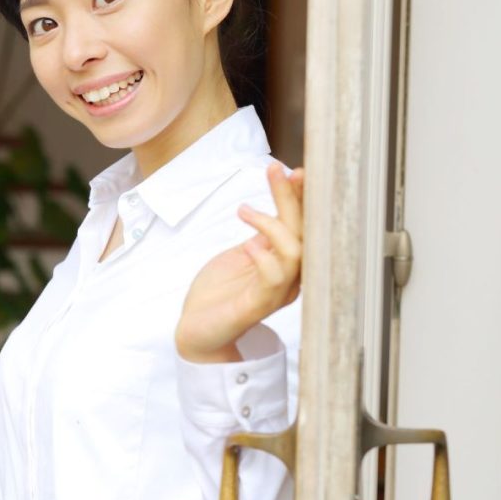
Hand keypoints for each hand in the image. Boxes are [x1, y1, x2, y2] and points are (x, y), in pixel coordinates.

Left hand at [175, 163, 303, 362]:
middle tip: (276, 170)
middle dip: (292, 198)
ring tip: (245, 209)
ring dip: (275, 223)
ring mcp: (275, 292)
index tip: (294, 170)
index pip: (302, 225)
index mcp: (286, 263)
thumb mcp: (244, 253)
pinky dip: (264, 257)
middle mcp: (289, 277)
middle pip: (303, 233)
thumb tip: (281, 200)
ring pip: (295, 253)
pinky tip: (248, 245)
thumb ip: (264, 233)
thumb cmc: (221, 292)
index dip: (301, 198)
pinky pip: (274, 279)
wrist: (197, 329)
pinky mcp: (257, 305)